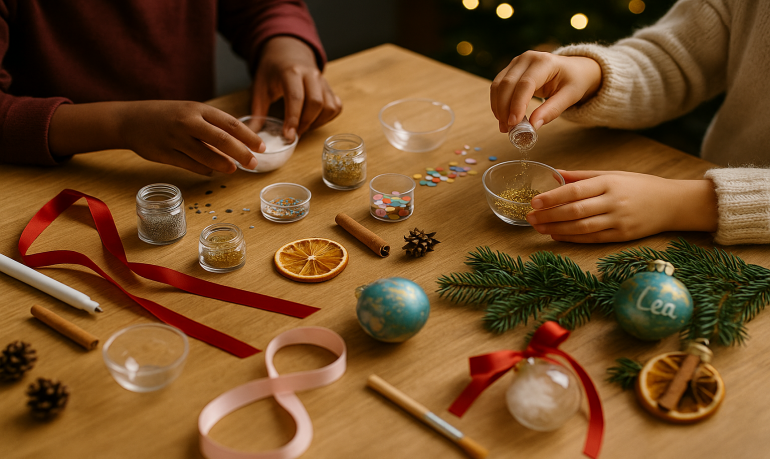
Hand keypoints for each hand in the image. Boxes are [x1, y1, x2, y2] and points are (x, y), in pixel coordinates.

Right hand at [50, 101, 265, 174]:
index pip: (230, 123)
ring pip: (206, 156)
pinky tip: (211, 171)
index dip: (248, 136)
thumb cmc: (167, 115)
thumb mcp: (190, 111)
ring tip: (233, 169)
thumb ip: (212, 125)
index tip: (262, 147)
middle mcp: (188, 122)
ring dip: (223, 165)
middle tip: (254, 163)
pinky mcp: (165, 154)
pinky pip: (191, 166)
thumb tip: (239, 143)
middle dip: (241, 153)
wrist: (130, 119)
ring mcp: (175, 139)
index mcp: (198, 109)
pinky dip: (204, 170)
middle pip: (222, 140)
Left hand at [251, 36, 341, 139]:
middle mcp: (311, 75)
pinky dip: (327, 118)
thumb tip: (252, 137)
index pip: (296, 98)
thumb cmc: (272, 71)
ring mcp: (323, 81)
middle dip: (305, 123)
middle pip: (316, 103)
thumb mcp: (260, 87)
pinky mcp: (329, 88)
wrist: (287, 52)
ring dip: (317, 122)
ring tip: (303, 128)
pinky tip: (313, 121)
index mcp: (291, 72)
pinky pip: (335, 107)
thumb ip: (257, 111)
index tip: (288, 136)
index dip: (293, 119)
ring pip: (329, 106)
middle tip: (294, 134)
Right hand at [490, 51, 601, 132]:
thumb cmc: (573, 81)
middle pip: (508, 84)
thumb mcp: (570, 96)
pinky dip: (497, 103)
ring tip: (505, 127)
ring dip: (498, 107)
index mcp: (544, 62)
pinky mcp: (510, 69)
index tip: (514, 123)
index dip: (518, 104)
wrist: (573, 69)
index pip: (526, 84)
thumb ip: (552, 110)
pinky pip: (498, 86)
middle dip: (504, 109)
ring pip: (498, 85)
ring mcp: (516, 62)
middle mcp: (527, 58)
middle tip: (508, 129)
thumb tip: (533, 126)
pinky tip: (502, 117)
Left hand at [525, 170, 717, 242]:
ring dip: (557, 229)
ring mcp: (618, 220)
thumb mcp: (612, 174)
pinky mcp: (622, 236)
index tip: (534, 201)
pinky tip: (556, 236)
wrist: (672, 203)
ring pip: (582, 227)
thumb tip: (555, 173)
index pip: (575, 190)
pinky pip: (592, 238)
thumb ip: (582, 176)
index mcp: (609, 182)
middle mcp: (613, 202)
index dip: (553, 197)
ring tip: (539, 228)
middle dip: (550, 215)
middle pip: (576, 211)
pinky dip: (572, 238)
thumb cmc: (639, 185)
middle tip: (530, 217)